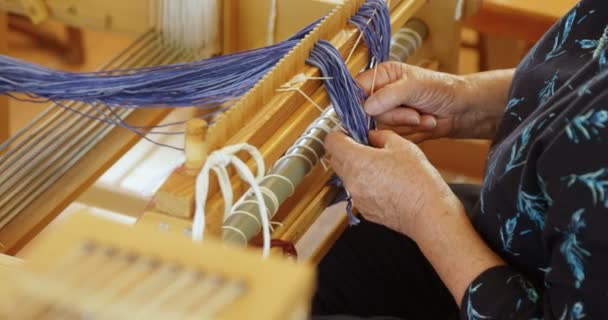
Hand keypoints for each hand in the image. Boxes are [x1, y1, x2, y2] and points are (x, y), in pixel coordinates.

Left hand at [324, 129, 460, 237]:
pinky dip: (365, 185)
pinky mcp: (364, 210)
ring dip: (356, 168)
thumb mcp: (401, 146)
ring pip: (347, 177)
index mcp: (356, 160)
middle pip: (335, 159)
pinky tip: (386, 183)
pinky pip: (358, 192)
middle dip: (346, 150)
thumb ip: (381, 136)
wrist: (427, 213)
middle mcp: (351, 181)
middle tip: (367, 147)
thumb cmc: (417, 179)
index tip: (352, 133)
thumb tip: (372, 135)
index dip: (340, 134)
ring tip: (381, 166)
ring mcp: (356, 198)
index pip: (331, 142)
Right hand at [356, 62, 512, 140]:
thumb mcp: (415, 86)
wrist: (462, 110)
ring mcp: (388, 112)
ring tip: (423, 115)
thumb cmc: (442, 89)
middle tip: (414, 112)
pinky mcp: (396, 128)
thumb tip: (366, 107)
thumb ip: (390, 95)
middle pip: (369, 113)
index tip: (369, 112)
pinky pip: (392, 136)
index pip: (357, 89)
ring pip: (382, 126)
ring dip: (406, 124)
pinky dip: (411, 133)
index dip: (359, 102)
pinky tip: (424, 124)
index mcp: (382, 75)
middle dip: (395, 115)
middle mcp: (381, 93)